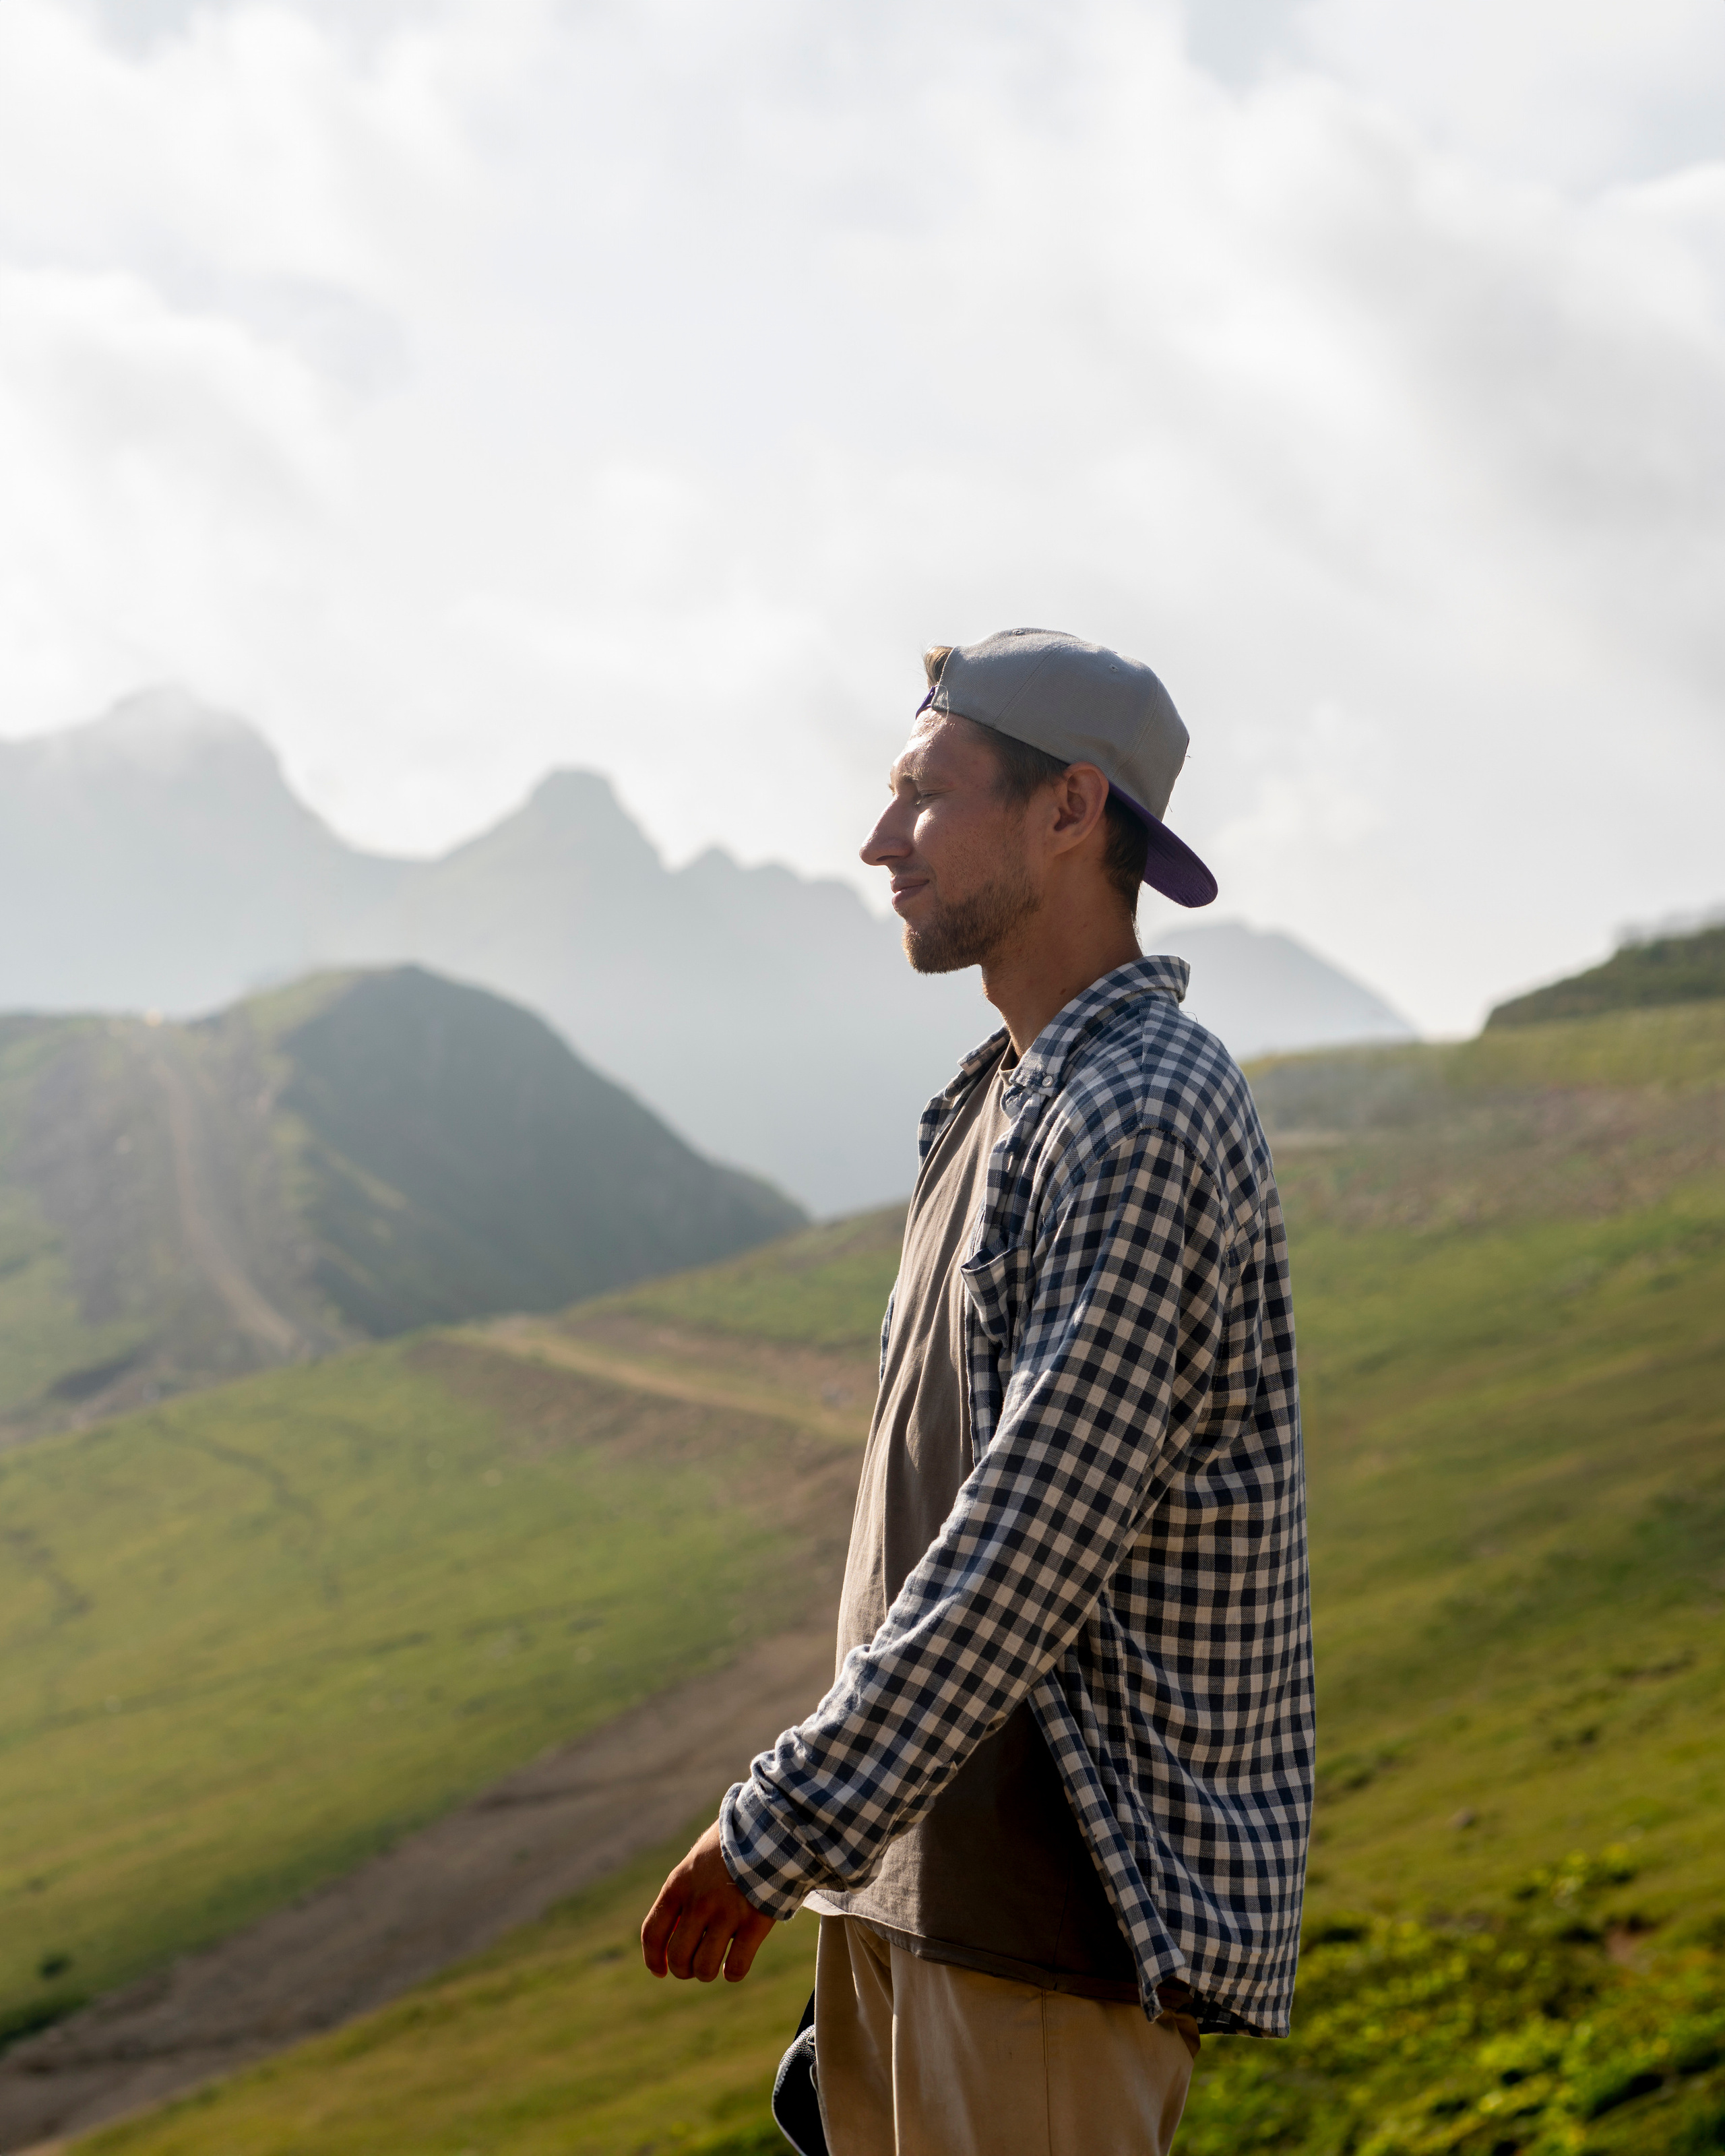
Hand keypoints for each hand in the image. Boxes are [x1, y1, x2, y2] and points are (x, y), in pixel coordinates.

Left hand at [641, 1818, 775, 1983]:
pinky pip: (735, 1967)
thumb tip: (677, 1928)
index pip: (653, 1933)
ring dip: (707, 1972)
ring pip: (704, 1967)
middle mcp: (699, 1902)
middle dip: (684, 1969)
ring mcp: (727, 1913)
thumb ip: (685, 1891)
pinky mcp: (755, 1923)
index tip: (660, 1971)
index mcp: (679, 1884)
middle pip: (678, 1956)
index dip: (653, 1959)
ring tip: (715, 1963)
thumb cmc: (733, 1843)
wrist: (771, 1826)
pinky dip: (732, 1972)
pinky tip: (735, 1963)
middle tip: (694, 1965)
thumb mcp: (697, 1860)